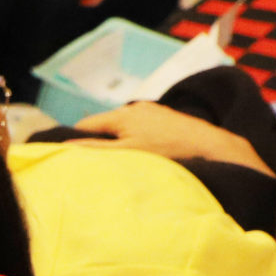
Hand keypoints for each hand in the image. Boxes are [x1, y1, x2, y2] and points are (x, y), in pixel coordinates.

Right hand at [74, 101, 268, 171]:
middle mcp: (135, 108)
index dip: (73, 142)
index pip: (84, 125)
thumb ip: (94, 151)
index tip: (69, 160)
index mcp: (121, 115)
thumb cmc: (168, 153)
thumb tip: (64, 148)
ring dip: (116, 144)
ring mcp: (152, 112)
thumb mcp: (127, 155)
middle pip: (103, 126)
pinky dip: (133, 142)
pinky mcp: (166, 120)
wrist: (212, 147)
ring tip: (118, 164)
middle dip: (95, 143)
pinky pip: (139, 130)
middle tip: (93, 166)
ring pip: (122, 129)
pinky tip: (141, 157)